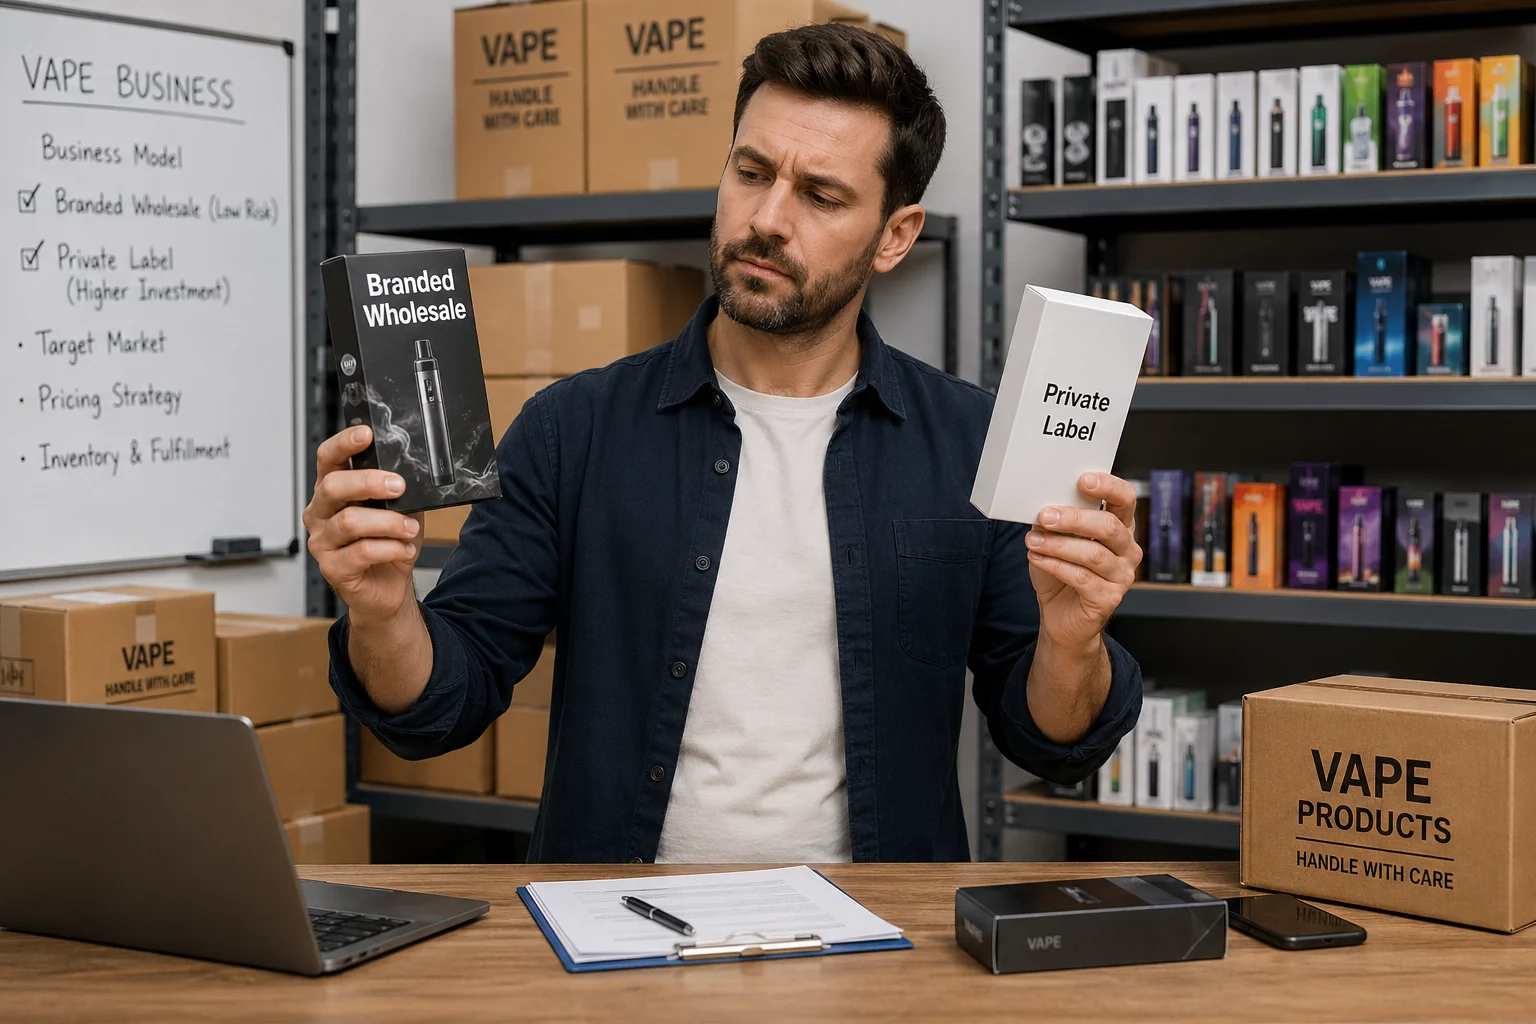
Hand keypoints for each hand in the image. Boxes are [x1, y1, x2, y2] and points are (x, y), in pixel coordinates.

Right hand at [303, 426, 423, 623]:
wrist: (387, 589)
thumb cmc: (389, 544)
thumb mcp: (400, 509)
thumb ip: (399, 491)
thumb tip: (411, 472)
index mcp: (332, 491)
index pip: (327, 459)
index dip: (343, 444)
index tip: (366, 434)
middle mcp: (320, 513)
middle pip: (333, 486)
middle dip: (370, 482)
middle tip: (400, 487)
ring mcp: (322, 541)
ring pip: (350, 521)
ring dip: (388, 522)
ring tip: (410, 528)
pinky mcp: (332, 568)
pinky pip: (361, 552)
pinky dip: (389, 548)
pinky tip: (403, 549)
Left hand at [1026, 472, 1141, 652]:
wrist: (1061, 618)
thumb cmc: (1061, 575)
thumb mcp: (1056, 541)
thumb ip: (1055, 521)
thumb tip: (1042, 503)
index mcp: (1120, 528)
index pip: (1126, 499)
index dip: (1109, 486)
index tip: (1083, 479)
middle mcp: (1128, 550)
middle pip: (1109, 526)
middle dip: (1074, 518)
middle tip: (1045, 515)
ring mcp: (1123, 576)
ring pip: (1092, 553)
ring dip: (1058, 545)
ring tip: (1032, 541)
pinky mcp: (1109, 598)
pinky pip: (1081, 577)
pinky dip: (1054, 565)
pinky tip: (1036, 558)